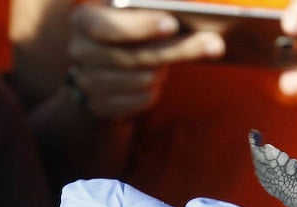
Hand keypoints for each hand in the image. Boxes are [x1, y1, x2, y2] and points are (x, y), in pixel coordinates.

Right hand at [67, 4, 225, 118]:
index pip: (112, 26)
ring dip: (161, 72)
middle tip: (215, 44)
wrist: (98, 74)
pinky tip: (154, 82)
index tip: (173, 24)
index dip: (142, 26)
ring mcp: (89, 81)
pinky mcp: (101, 106)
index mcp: (85, 20)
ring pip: (144, 79)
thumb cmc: (124, 34)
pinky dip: (153, 91)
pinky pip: (142, 99)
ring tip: (167, 63)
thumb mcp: (128, 14)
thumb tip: (183, 15)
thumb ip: (149, 11)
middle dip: (180, 49)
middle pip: (138, 56)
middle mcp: (81, 51)